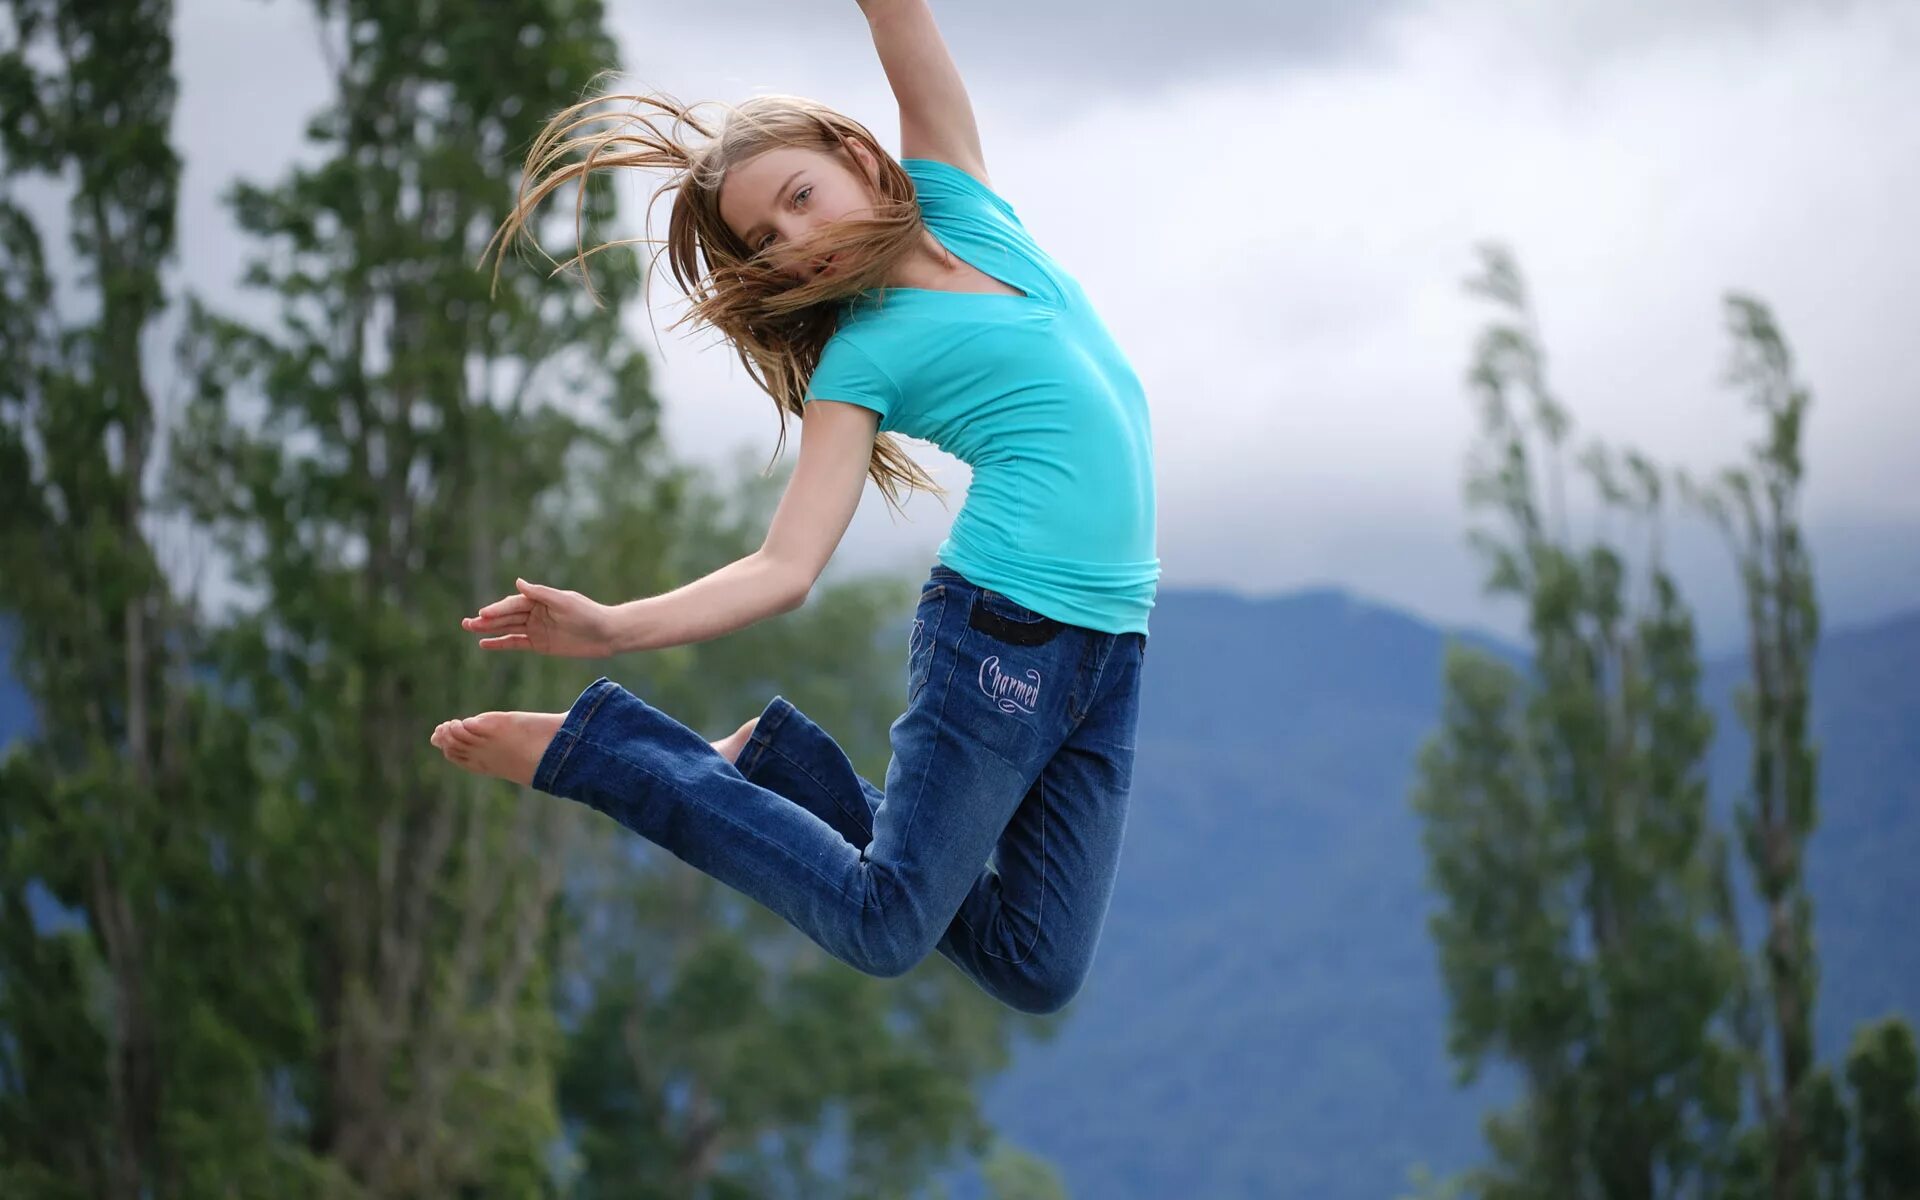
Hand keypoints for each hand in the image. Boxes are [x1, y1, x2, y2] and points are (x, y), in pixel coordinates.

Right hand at [462, 578, 615, 657]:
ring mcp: (536, 628)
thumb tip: (518, 582)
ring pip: (508, 629)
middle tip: (466, 623)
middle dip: (487, 619)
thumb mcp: (565, 602)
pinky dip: (501, 643)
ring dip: (489, 630)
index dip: (498, 610)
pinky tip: (485, 644)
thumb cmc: (588, 614)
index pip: (514, 605)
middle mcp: (535, 612)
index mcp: (540, 599)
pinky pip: (516, 643)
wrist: (606, 634)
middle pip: (507, 616)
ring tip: (469, 629)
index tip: (483, 614)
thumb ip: (541, 593)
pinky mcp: (540, 644)